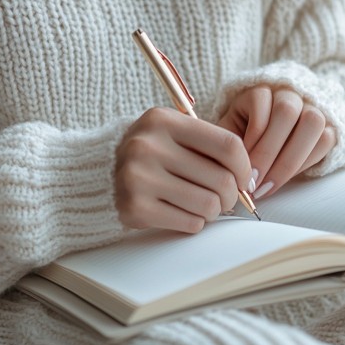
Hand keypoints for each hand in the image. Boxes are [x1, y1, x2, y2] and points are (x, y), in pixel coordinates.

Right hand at [115, 108, 252, 232]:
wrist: (96, 176)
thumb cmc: (149, 155)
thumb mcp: (171, 134)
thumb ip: (208, 147)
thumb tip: (248, 180)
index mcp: (163, 121)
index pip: (227, 145)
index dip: (245, 167)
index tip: (244, 179)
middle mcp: (149, 146)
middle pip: (221, 179)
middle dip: (230, 195)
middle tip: (224, 198)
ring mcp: (139, 178)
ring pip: (208, 205)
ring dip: (213, 211)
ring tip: (201, 204)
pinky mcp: (135, 207)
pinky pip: (189, 222)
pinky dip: (193, 222)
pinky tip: (181, 212)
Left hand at [217, 86, 336, 197]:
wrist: (272, 126)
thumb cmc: (244, 131)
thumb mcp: (230, 131)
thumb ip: (228, 143)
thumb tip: (226, 171)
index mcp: (261, 89)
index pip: (261, 105)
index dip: (253, 140)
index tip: (242, 170)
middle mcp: (289, 91)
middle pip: (286, 112)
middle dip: (269, 153)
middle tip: (255, 183)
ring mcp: (313, 104)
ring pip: (312, 123)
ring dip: (291, 160)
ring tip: (271, 186)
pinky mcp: (330, 122)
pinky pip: (326, 139)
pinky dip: (306, 163)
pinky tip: (287, 179)